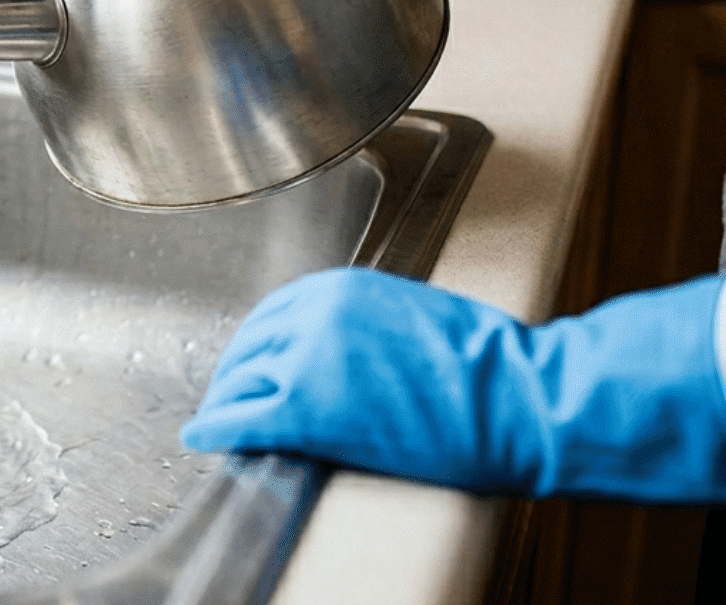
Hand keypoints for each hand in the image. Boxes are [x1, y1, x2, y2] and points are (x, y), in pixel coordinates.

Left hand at [182, 268, 725, 505]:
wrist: (521, 397)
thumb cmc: (491, 365)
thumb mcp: (414, 317)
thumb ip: (364, 325)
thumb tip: (340, 352)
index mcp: (341, 288)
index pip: (275, 314)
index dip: (258, 345)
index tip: (252, 362)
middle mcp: (315, 312)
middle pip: (252, 345)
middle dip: (236, 372)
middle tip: (228, 394)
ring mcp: (308, 357)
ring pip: (242, 380)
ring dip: (226, 401)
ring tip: (218, 419)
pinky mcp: (309, 406)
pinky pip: (243, 417)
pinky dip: (217, 428)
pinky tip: (204, 438)